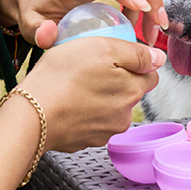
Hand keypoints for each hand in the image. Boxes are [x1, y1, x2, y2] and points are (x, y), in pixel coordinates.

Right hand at [18, 34, 164, 152]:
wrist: (32, 115)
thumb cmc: (62, 77)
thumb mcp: (102, 48)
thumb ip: (136, 53)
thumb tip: (159, 58)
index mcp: (133, 91)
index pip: (149, 75)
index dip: (133, 62)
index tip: (112, 57)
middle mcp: (124, 116)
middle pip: (129, 92)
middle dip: (115, 80)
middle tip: (88, 68)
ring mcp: (105, 132)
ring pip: (110, 108)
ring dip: (99, 97)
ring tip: (75, 86)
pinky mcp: (86, 141)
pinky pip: (91, 122)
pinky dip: (83, 113)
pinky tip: (68, 103)